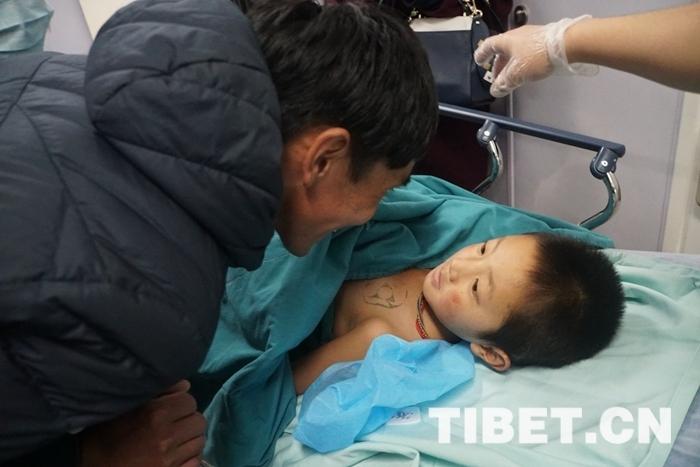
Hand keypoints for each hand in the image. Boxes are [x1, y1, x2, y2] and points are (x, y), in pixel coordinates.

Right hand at [80, 380, 205, 466]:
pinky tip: (176, 456)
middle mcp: (165, 436)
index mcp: (155, 413)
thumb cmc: (108, 431)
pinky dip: (189, 458)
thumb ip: (159, 391)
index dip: (181, 404)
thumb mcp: (128, 404)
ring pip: (199, 442)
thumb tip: (186, 385)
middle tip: (176, 425)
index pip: (190, 401)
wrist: (92, 464)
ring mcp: (169, 459)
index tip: (172, 409)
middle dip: (188, 421)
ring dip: (190, 440)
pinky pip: (195, 463)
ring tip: (176, 440)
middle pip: (198, 422)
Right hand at [474, 15, 596, 97]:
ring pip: (515, 53)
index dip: (482, 55)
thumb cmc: (538, 54)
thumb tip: (496, 90)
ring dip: (511, 66)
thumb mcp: (516, 74)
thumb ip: (503, 83)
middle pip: (502, 51)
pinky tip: (527, 72)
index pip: (487, 46)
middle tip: (497, 78)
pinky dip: (522, 63)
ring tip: (512, 78)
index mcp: (505, 41)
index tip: (479, 61)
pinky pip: (527, 53)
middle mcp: (517, 37)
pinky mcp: (542, 42)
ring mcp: (530, 38)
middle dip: (498, 66)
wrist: (565, 45)